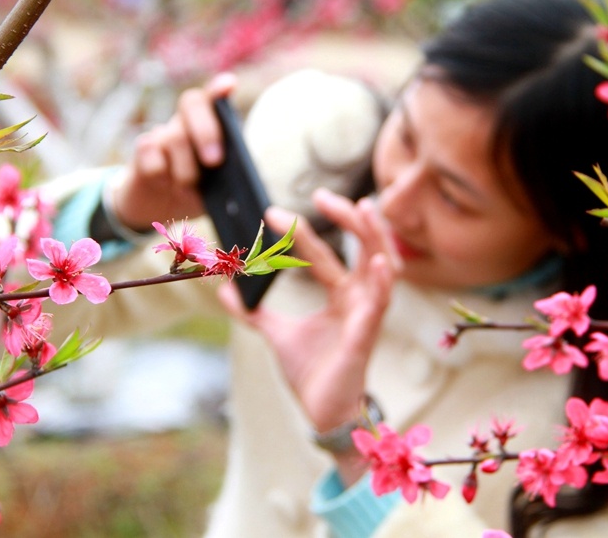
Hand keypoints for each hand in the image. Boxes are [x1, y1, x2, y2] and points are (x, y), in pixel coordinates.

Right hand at [111, 73, 235, 230]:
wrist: (161, 208)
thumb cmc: (199, 191)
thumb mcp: (219, 184)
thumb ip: (228, 171)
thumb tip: (232, 170)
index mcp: (212, 124)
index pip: (214, 98)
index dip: (218, 90)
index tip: (228, 85)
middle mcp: (186, 122)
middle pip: (192, 103)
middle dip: (205, 131)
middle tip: (214, 161)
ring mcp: (163, 134)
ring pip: (174, 137)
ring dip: (185, 170)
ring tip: (187, 190)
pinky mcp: (143, 151)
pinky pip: (151, 155)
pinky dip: (161, 174)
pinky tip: (164, 184)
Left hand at [218, 189, 400, 481]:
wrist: (321, 412)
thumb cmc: (312, 372)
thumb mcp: (276, 334)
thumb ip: (255, 312)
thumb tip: (225, 290)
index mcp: (342, 293)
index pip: (325, 252)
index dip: (303, 231)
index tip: (272, 214)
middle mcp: (359, 297)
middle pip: (364, 246)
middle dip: (348, 217)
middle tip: (322, 195)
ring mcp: (366, 314)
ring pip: (382, 266)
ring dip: (375, 236)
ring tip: (363, 208)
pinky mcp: (366, 335)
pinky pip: (379, 304)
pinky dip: (381, 281)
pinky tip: (377, 263)